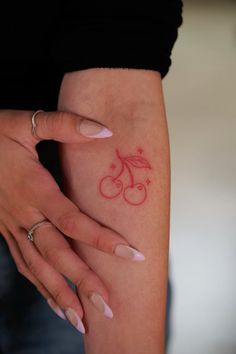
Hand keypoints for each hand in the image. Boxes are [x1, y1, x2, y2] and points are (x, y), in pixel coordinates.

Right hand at [0, 110, 144, 331]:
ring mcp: (11, 226)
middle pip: (57, 255)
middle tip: (107, 308)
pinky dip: (39, 285)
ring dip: (59, 295)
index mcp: (34, 190)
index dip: (103, 240)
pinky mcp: (4, 231)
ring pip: (37, 268)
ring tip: (81, 320)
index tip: (132, 255)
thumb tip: (105, 130)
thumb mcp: (26, 122)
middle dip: (83, 283)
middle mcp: (24, 214)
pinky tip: (53, 299)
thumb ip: (64, 125)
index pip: (73, 222)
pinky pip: (23, 264)